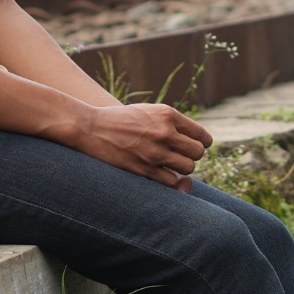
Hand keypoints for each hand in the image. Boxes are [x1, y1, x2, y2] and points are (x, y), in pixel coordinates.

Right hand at [65, 102, 213, 189]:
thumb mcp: (148, 112)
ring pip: (188, 169)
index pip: (201, 135)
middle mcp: (164, 132)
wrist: (91, 128)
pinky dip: (168, 179)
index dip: (202, 143)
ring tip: (170, 165)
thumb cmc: (120, 120)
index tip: (196, 147)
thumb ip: (170, 122)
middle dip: (191, 157)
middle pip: (197, 153)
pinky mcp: (144, 169)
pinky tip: (159, 173)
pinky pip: (171, 181)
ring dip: (182, 170)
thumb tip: (194, 139)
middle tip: (180, 156)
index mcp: (168, 114)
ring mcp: (155, 152)